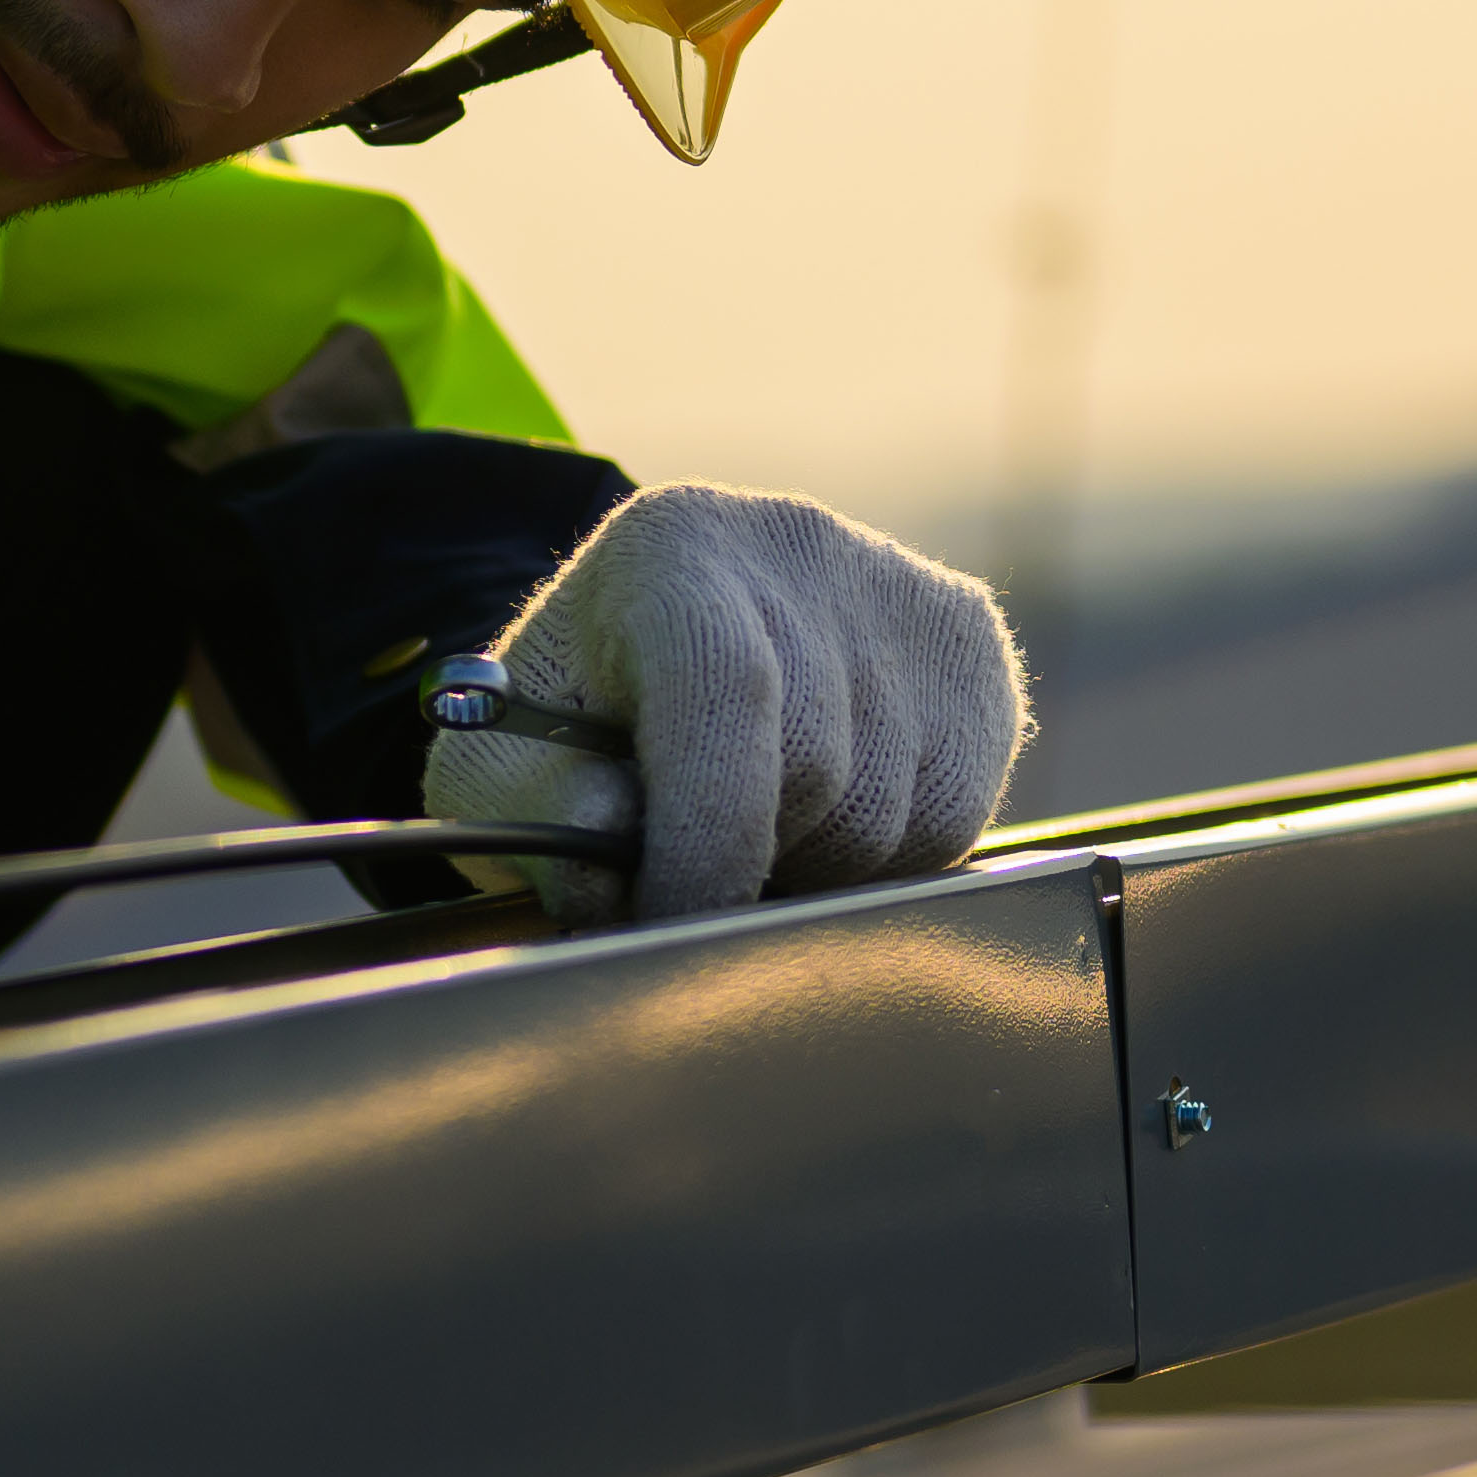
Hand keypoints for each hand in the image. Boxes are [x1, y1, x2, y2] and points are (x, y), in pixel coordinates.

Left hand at [417, 486, 1029, 925]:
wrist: (652, 639)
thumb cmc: (568, 721)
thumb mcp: (506, 766)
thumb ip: (544, 820)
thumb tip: (617, 884)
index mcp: (671, 550)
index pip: (722, 699)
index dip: (703, 843)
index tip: (671, 931)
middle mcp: (800, 545)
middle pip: (815, 769)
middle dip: (753, 862)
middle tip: (697, 875)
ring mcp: (900, 587)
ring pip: (895, 811)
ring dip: (821, 869)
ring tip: (756, 837)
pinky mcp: (969, 640)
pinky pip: (956, 815)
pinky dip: (890, 858)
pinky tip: (824, 821)